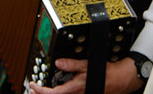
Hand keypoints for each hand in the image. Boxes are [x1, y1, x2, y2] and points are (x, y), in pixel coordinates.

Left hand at [27, 56, 141, 93]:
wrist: (120, 80)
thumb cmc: (105, 73)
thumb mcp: (87, 65)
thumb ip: (71, 64)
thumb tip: (58, 62)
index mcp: (75, 88)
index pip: (53, 93)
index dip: (41, 91)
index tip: (32, 85)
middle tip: (32, 89)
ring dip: (50, 93)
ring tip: (40, 89)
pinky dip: (58, 92)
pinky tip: (55, 89)